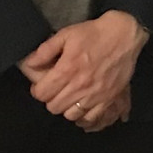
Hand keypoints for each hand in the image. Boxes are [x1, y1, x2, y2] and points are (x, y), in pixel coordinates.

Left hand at [19, 11, 147, 131]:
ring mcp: (95, 95)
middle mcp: (79, 86)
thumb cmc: (93, 34)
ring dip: (67, 108)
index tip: (42, 85)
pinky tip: (82, 106)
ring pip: (71, 115)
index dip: (38, 90)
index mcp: (66, 70)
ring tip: (69, 97)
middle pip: (54, 107)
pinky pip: (91, 118)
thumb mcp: (66, 34)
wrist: (124, 36)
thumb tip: (29, 64)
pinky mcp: (108, 99)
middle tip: (56, 90)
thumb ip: (45, 50)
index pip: (42, 94)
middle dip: (51, 99)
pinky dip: (84, 115)